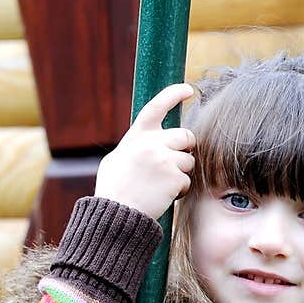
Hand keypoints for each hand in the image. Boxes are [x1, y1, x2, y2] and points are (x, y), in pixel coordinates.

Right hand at [94, 82, 195, 218]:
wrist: (117, 213)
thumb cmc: (115, 189)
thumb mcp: (119, 158)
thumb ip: (137, 146)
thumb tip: (151, 142)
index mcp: (137, 136)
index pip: (157, 107)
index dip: (173, 94)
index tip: (188, 89)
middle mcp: (151, 143)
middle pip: (186, 136)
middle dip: (186, 149)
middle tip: (175, 163)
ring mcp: (164, 159)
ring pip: (188, 160)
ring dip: (181, 173)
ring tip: (161, 185)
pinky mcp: (174, 177)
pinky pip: (187, 180)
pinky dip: (179, 190)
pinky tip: (163, 195)